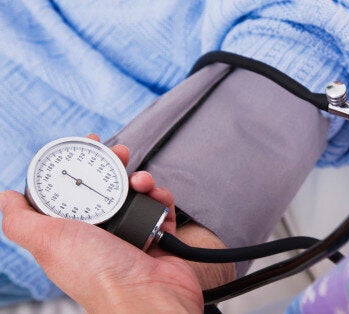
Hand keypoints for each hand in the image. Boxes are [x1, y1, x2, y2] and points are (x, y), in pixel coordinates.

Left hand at [0, 134, 233, 312]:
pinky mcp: (158, 236)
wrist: (149, 296)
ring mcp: (130, 235)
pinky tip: (156, 195)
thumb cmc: (99, 274)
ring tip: (140, 180)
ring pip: (134, 194)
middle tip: (118, 153)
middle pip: (104, 188)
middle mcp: (100, 234)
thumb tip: (5, 197)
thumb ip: (21, 219)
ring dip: (139, 180)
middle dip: (111, 166)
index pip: (69, 192)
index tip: (83, 148)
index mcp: (71, 234)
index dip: (73, 167)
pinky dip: (161, 196)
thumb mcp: (48, 241)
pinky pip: (161, 207)